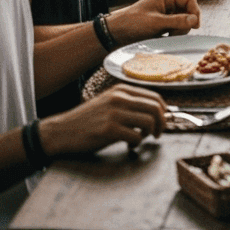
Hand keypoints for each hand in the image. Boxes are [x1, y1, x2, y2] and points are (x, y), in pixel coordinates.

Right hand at [39, 85, 165, 154]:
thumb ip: (129, 103)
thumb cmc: (87, 120)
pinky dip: (136, 143)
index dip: (163, 111)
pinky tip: (129, 144)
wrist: (61, 131)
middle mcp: (120, 98)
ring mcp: (114, 113)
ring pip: (148, 121)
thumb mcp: (108, 102)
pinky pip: (135, 136)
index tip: (161, 121)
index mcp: (122, 90)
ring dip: (149, 133)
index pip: (155, 97)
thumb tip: (154, 111)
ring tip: (141, 138)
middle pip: (155, 108)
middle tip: (157, 133)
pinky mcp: (109, 130)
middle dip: (161, 123)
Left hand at [107, 0, 199, 44]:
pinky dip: (175, 31)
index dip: (195, 12)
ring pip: (184, 18)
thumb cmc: (133, 23)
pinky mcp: (164, 19)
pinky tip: (167, 36)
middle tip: (177, 33)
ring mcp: (166, 9)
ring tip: (169, 35)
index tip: (195, 26)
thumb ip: (177, 21)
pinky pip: (177, 24)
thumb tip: (195, 20)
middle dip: (186, 22)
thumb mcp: (156, 23)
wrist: (116, 32)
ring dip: (180, 28)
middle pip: (188, 9)